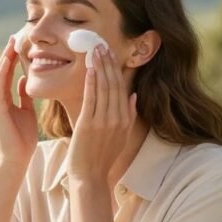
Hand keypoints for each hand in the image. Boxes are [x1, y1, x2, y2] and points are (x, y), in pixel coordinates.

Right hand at [0, 36, 38, 169]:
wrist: (17, 157)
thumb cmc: (22, 137)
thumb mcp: (26, 111)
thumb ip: (22, 95)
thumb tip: (23, 79)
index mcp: (1, 99)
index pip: (6, 73)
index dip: (12, 57)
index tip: (19, 42)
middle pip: (0, 70)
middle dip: (7, 53)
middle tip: (15, 36)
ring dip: (5, 59)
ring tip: (11, 43)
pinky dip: (3, 72)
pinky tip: (9, 61)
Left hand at [67, 44, 136, 181]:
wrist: (90, 177)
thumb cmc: (102, 159)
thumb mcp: (121, 137)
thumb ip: (128, 116)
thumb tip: (133, 96)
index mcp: (126, 120)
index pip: (123, 88)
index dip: (117, 69)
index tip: (112, 54)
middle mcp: (117, 118)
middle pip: (114, 84)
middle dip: (109, 63)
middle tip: (103, 44)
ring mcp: (103, 121)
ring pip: (104, 88)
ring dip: (100, 67)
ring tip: (96, 50)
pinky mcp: (88, 125)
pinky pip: (91, 99)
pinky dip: (92, 82)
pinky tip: (90, 69)